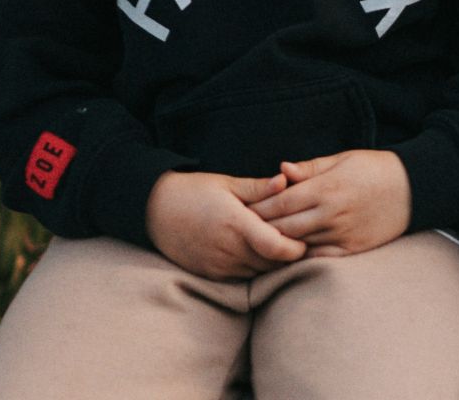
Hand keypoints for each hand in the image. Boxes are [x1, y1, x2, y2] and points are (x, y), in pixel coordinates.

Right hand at [143, 170, 305, 279]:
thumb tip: (285, 181)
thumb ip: (258, 188)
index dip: (297, 248)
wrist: (153, 211)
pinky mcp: (211, 275)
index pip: (276, 247)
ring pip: (259, 273)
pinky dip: (255, 269)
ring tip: (282, 248)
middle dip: (289, 256)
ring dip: (272, 263)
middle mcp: (228, 249)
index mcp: (236, 224)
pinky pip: (243, 278)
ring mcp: (218, 265)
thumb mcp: (226, 184)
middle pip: (272, 263)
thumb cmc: (193, 191)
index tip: (305, 238)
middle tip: (303, 243)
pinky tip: (259, 256)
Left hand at [248, 150, 411, 256]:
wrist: (415, 189)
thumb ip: (309, 168)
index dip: (258, 208)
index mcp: (326, 188)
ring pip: (298, 245)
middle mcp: (332, 214)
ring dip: (276, 246)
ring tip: (257, 244)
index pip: (280, 203)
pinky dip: (301, 258)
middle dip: (260, 229)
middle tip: (240, 231)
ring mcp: (342, 234)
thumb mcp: (343, 159)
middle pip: (283, 227)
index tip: (242, 210)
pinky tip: (288, 256)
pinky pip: (319, 258)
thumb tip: (280, 170)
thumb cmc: (376, 168)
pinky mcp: (353, 250)